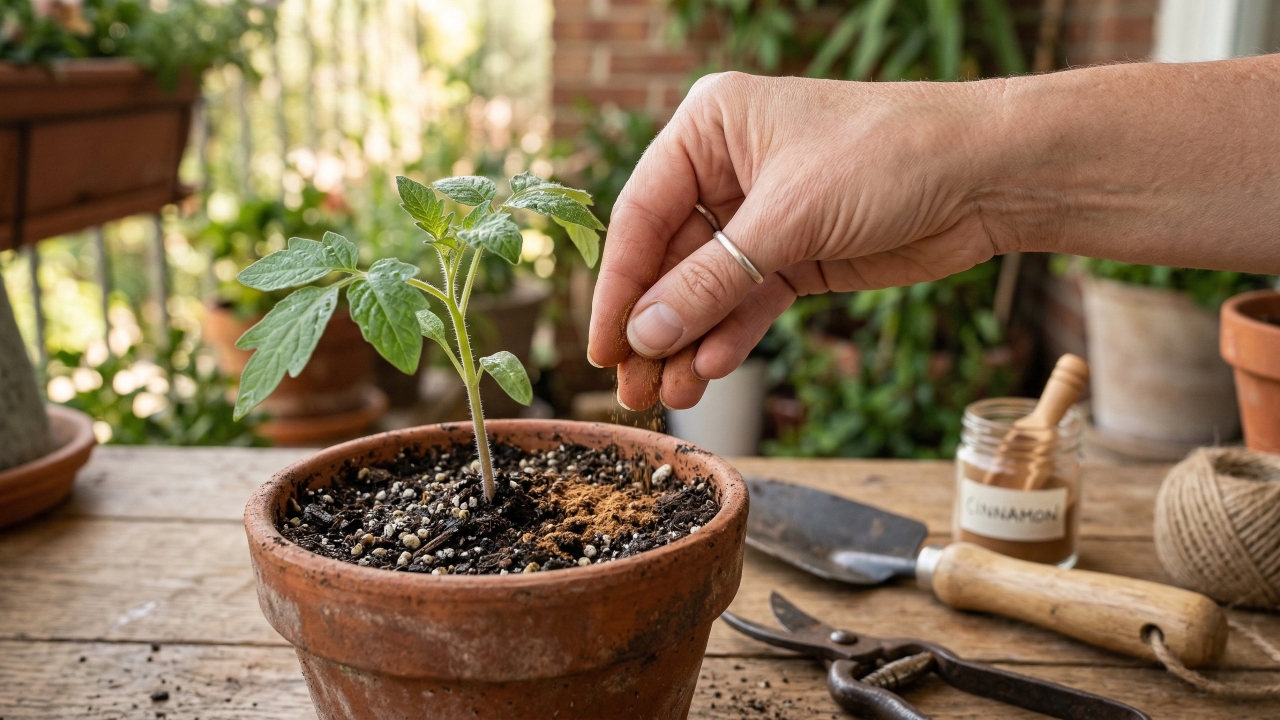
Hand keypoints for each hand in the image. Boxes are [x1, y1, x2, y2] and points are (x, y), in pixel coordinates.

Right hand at [588, 72, 1005, 409]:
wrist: (989, 175)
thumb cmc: (889, 157)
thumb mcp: (790, 218)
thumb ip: (712, 280)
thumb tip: (646, 333)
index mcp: (710, 127)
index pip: (642, 213)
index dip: (619, 285)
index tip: (603, 347)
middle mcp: (727, 167)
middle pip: (668, 258)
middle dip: (653, 325)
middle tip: (631, 388)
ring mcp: (762, 215)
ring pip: (706, 289)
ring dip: (688, 342)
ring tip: (670, 395)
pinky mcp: (796, 255)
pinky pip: (747, 302)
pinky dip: (730, 337)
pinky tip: (712, 370)